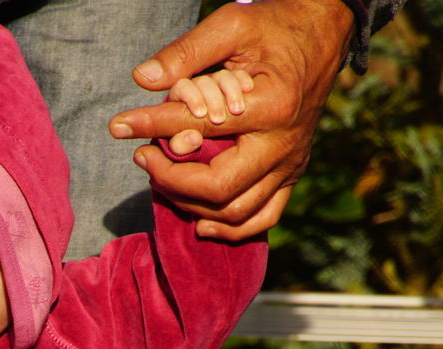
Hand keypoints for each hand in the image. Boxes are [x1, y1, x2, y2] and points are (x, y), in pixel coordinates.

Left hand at [109, 0, 354, 238]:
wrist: (323, 35)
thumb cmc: (275, 26)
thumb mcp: (232, 25)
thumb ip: (187, 53)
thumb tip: (142, 79)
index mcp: (271, 107)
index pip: (198, 129)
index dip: (152, 128)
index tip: (118, 125)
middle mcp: (284, 145)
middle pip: (217, 187)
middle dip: (170, 179)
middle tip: (142, 157)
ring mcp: (290, 164)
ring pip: (236, 212)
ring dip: (191, 205)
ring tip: (161, 179)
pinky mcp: (292, 174)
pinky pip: (263, 217)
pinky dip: (230, 229)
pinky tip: (199, 224)